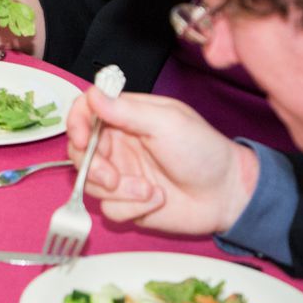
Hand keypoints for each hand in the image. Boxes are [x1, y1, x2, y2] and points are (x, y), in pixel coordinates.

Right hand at [66, 88, 259, 236]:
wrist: (226, 196)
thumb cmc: (203, 152)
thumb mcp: (166, 123)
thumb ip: (126, 110)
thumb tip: (93, 94)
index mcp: (127, 117)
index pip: (86, 111)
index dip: (76, 123)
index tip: (81, 139)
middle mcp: (119, 145)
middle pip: (80, 151)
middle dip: (92, 167)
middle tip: (112, 177)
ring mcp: (122, 175)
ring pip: (91, 183)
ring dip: (119, 190)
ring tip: (148, 189)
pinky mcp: (128, 203)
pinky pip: (109, 208)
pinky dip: (131, 207)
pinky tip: (156, 200)